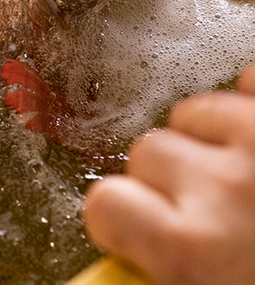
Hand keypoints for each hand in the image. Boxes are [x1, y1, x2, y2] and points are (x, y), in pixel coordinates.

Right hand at [82, 66, 254, 284]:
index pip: (105, 204)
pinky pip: (250, 79)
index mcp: (193, 250)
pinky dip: (250, 101)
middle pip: (149, 151)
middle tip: (213, 209)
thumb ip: (156, 267)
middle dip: (172, 175)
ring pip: (195, 111)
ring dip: (212, 136)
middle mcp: (224, 188)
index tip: (135, 225)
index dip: (118, 215)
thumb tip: (103, 274)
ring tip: (245, 176)